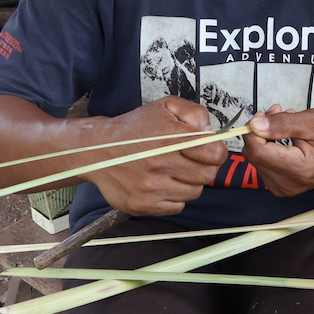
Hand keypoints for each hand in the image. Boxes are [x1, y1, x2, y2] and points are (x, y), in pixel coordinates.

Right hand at [82, 96, 226, 215]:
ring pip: (194, 192)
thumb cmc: (134, 128)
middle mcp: (160, 163)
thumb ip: (193, 112)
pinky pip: (177, 207)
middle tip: (190, 161)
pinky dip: (175, 197)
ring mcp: (151, 187)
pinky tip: (163, 183)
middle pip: (207, 176)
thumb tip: (211, 132)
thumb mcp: (164, 107)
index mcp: (169, 137)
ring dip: (189, 182)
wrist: (97, 150)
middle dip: (203, 167)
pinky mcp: (143, 204)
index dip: (216, 152)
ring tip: (173, 171)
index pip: (214, 154)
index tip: (209, 151)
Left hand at [241, 105, 313, 196]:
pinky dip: (268, 148)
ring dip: (265, 138)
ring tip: (286, 125)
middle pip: (254, 155)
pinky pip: (262, 164)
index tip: (267, 115)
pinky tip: (283, 139)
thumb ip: (283, 123)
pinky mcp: (281, 188)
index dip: (255, 130)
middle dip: (261, 131)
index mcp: (298, 168)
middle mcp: (288, 184)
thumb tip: (255, 125)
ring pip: (255, 158)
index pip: (257, 151)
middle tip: (279, 113)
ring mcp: (283, 189)